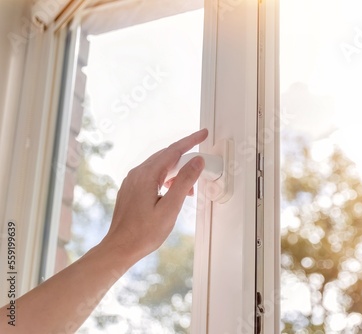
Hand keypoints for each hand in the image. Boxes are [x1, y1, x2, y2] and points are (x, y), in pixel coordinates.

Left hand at [102, 128, 207, 262]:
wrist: (120, 248)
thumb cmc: (144, 233)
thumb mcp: (170, 208)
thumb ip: (185, 182)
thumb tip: (197, 161)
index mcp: (147, 175)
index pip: (174, 151)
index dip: (191, 141)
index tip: (203, 133)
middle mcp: (137, 174)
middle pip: (166, 156)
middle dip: (185, 154)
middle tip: (201, 158)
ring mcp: (132, 181)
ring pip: (159, 166)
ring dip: (177, 170)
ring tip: (190, 187)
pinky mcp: (131, 190)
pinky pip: (152, 175)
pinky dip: (166, 178)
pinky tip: (173, 191)